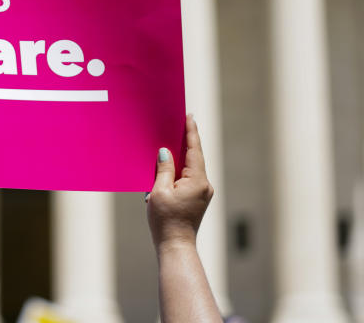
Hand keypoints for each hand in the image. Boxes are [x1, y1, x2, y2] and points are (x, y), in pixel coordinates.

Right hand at [147, 114, 213, 250]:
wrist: (176, 246)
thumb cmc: (166, 220)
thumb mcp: (159, 192)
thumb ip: (164, 169)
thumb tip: (165, 152)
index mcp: (197, 180)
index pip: (194, 150)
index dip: (190, 132)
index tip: (189, 116)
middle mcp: (204, 185)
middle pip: (194, 157)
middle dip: (186, 141)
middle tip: (179, 123)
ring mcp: (203, 193)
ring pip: (191, 168)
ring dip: (182, 156)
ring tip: (172, 141)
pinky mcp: (198, 199)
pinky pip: (189, 178)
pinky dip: (181, 170)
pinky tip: (171, 165)